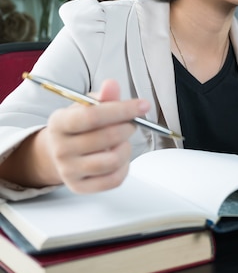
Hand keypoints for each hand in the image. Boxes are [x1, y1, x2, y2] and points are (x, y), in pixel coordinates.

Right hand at [41, 79, 149, 193]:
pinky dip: (124, 167)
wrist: (59, 152)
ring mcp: (69, 170)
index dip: (122, 110)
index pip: (92, 116)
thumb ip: (103, 97)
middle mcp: (60, 148)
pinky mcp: (80, 187)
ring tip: (123, 141)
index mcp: (59, 123)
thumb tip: (112, 85)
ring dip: (126, 148)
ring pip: (111, 161)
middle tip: (132, 123)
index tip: (144, 105)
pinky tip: (120, 157)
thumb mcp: (86, 106)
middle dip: (127, 128)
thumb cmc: (78, 125)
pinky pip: (113, 180)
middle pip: (105, 138)